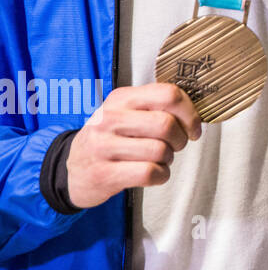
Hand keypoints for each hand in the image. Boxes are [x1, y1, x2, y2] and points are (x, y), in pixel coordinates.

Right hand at [66, 83, 201, 208]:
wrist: (71, 170)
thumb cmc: (110, 139)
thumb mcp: (126, 113)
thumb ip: (156, 107)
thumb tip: (195, 114)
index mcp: (122, 98)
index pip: (168, 94)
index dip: (190, 112)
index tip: (193, 127)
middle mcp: (110, 118)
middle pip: (166, 124)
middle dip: (181, 138)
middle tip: (176, 145)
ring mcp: (104, 146)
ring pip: (160, 150)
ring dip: (169, 159)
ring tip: (160, 159)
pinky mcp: (104, 174)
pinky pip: (149, 172)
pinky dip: (161, 175)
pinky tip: (154, 173)